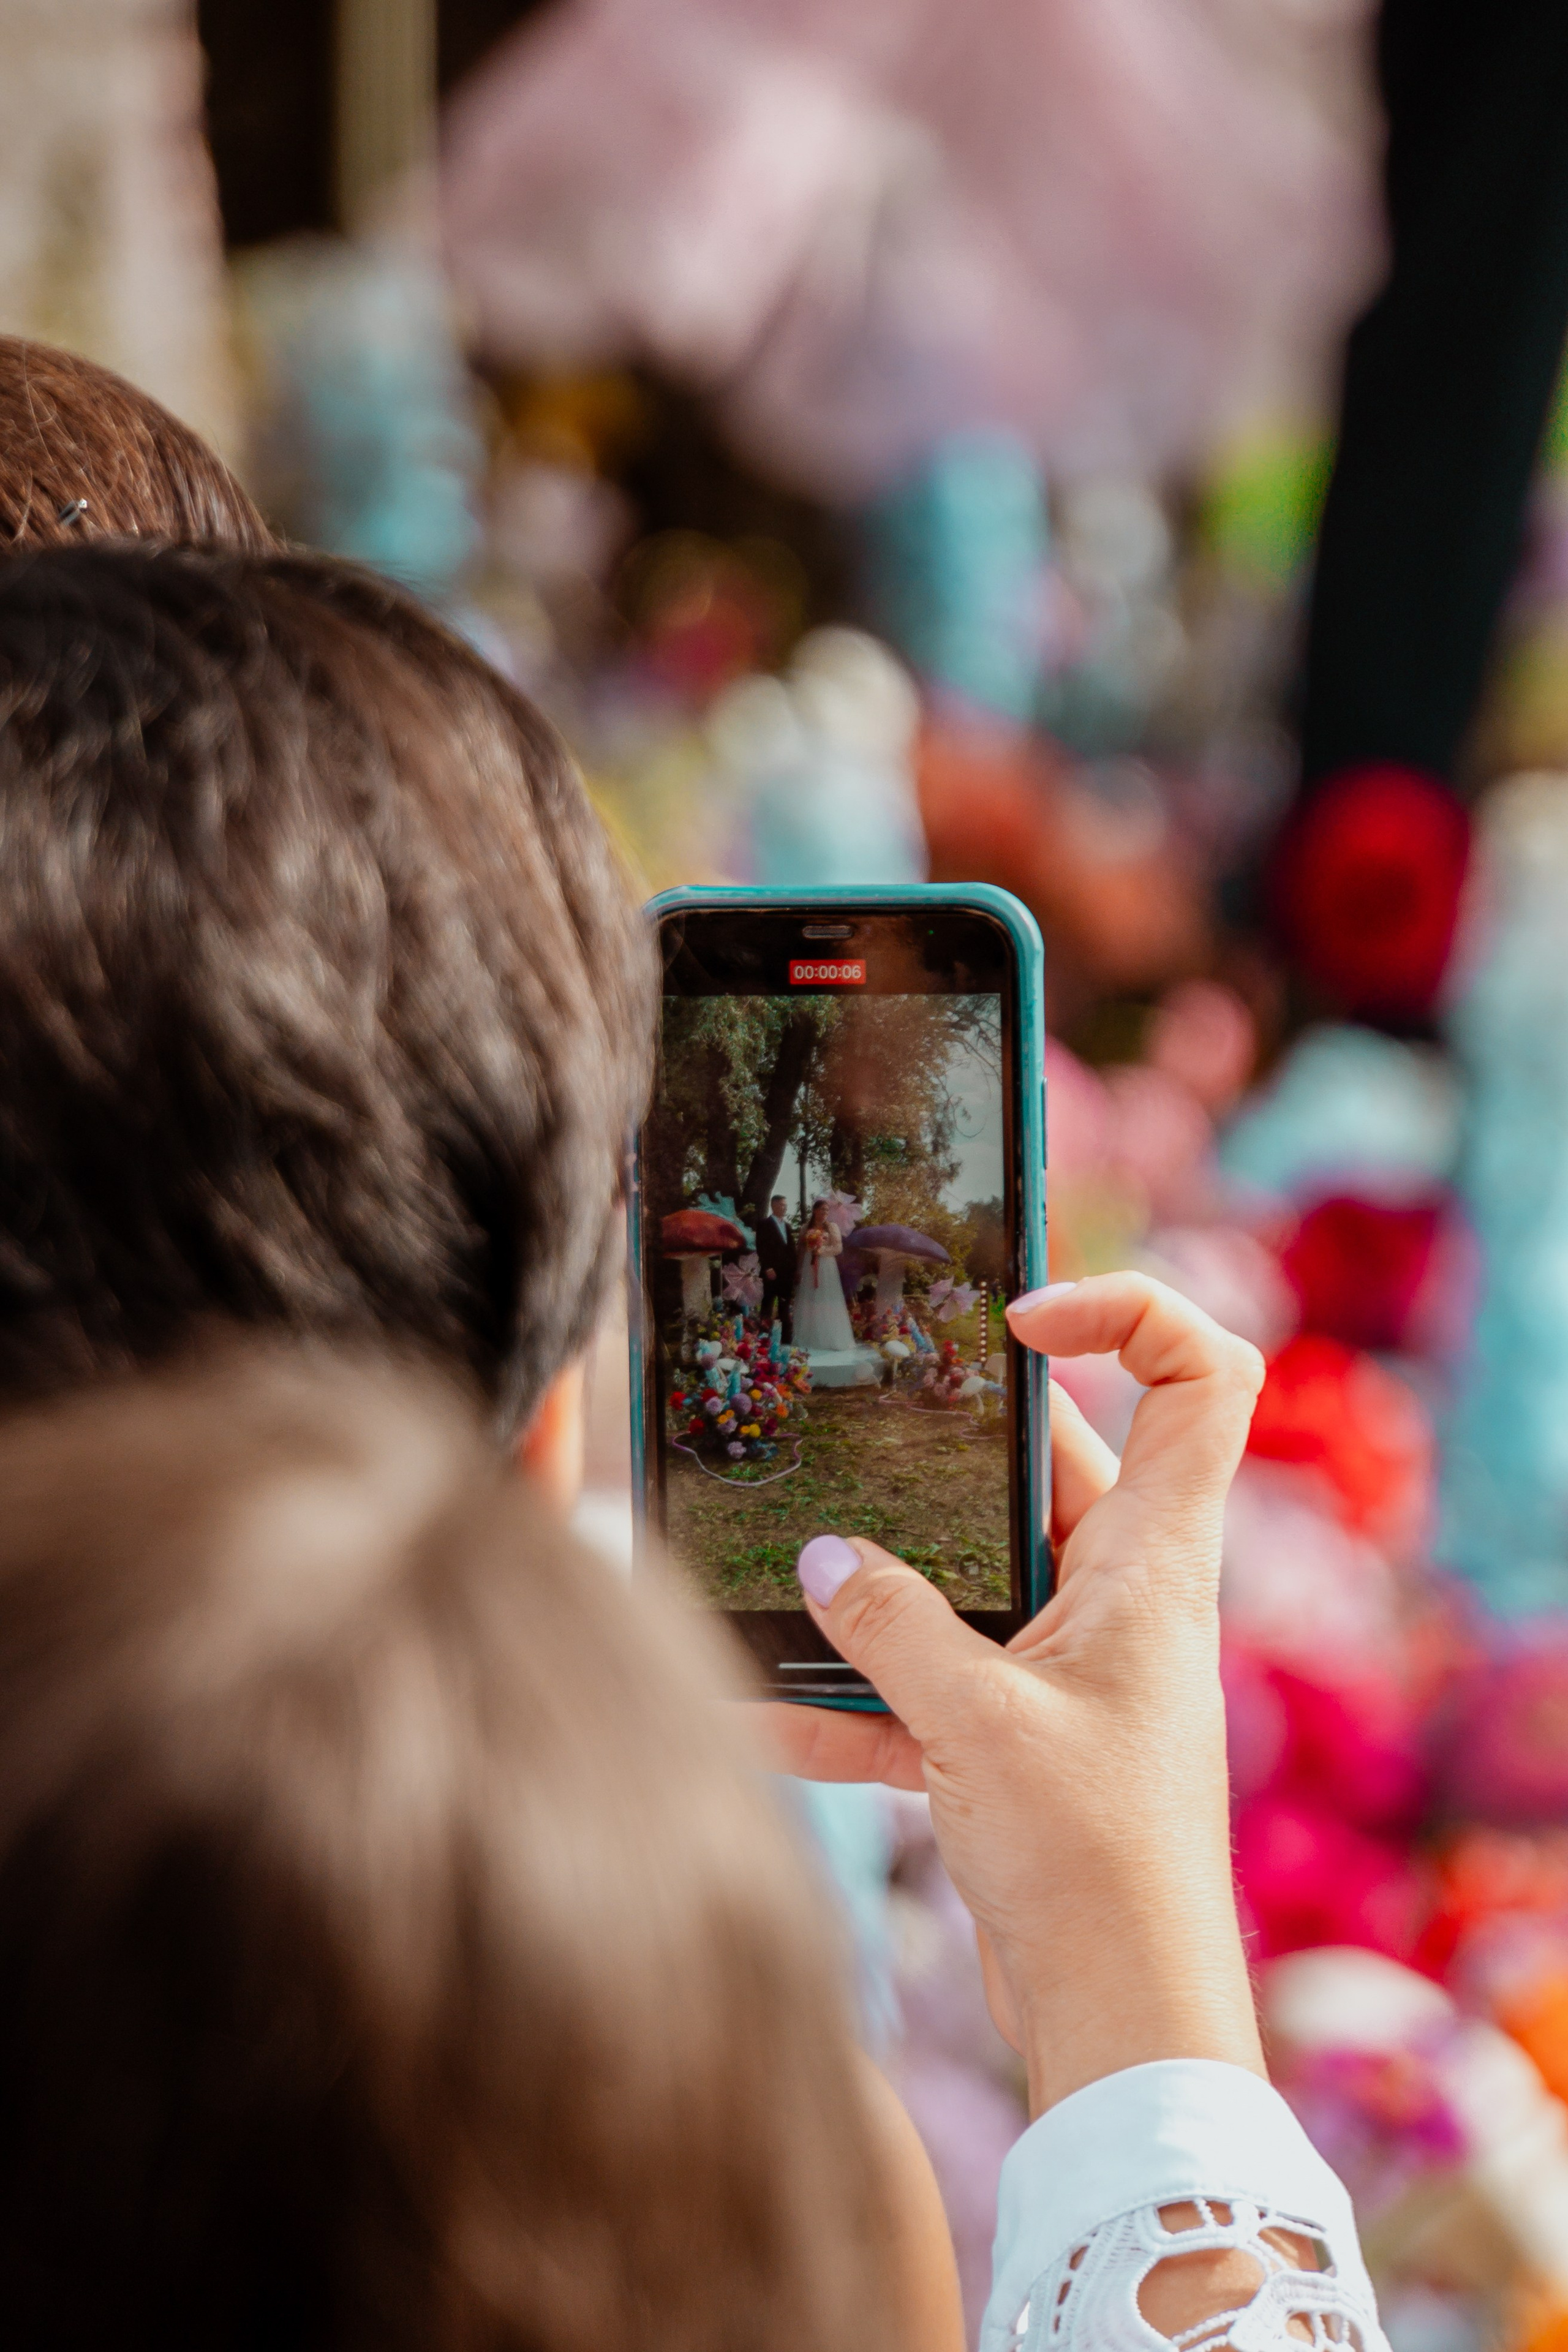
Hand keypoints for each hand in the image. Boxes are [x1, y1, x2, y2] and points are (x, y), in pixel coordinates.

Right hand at [762, 1273, 1265, 2113]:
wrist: (1120, 2017)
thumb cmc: (1092, 1861)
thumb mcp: (978, 1722)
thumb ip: (890, 1626)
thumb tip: (822, 1558)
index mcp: (1152, 1561)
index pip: (1198, 1380)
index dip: (1129, 1313)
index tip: (1020, 1318)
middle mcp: (1118, 1597)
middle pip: (1044, 1470)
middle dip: (937, 1457)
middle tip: (845, 1428)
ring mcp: (1066, 1667)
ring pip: (964, 1580)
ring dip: (873, 1588)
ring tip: (768, 1567)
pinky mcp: (1018, 1738)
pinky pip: (923, 1685)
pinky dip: (848, 1696)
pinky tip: (751, 1710)